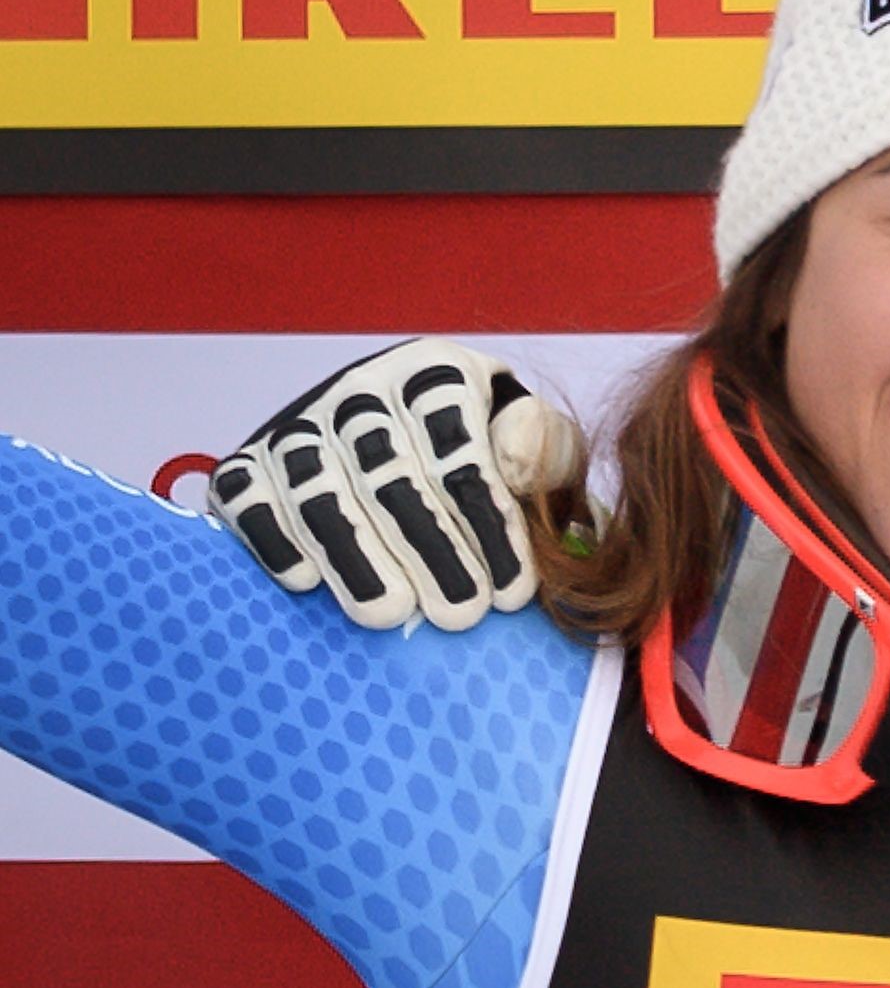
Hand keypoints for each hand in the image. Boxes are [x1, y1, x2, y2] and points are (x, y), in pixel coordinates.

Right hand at [205, 339, 580, 629]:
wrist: (408, 445)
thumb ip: (544, 447)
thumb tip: (514, 466)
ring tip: (388, 614)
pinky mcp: (248, 459)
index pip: (458, 445)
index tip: (512, 591)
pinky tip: (305, 582)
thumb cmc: (490, 452)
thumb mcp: (537, 440)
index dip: (486, 521)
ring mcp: (297, 422)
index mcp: (435, 373)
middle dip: (428, 548)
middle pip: (388, 471)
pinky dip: (272, 536)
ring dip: (354, 555)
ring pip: (319, 488)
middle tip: (460, 614)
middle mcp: (360, 388)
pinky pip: (247, 496)